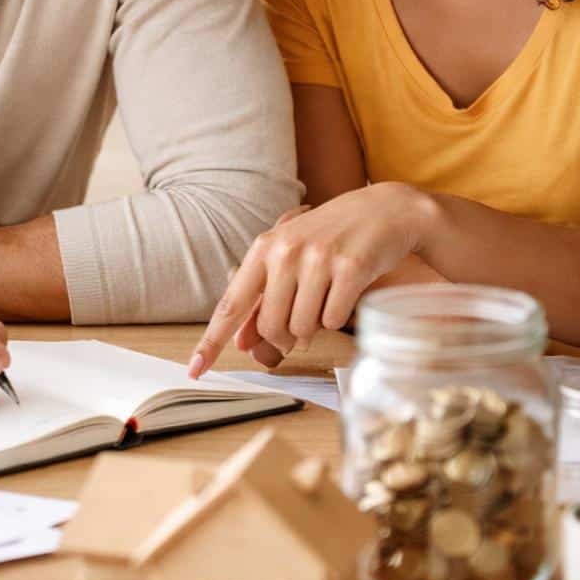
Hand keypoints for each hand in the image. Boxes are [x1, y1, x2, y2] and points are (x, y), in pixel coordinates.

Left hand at [189, 182, 430, 377]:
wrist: (385, 210)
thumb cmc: (331, 237)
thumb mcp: (291, 257)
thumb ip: (263, 297)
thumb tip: (241, 342)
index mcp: (264, 248)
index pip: (231, 304)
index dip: (211, 341)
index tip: (195, 369)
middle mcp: (287, 251)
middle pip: (270, 326)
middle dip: (284, 335)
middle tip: (302, 318)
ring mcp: (319, 258)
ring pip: (301, 328)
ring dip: (313, 328)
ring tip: (325, 299)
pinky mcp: (351, 268)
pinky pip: (333, 320)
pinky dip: (337, 317)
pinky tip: (345, 292)